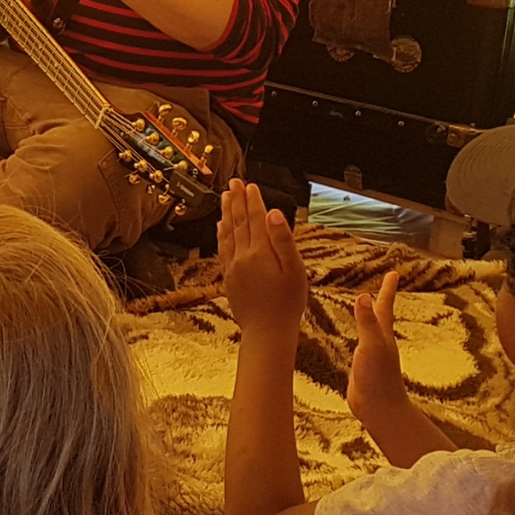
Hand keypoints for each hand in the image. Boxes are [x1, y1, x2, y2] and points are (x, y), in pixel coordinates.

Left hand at [217, 180, 308, 338]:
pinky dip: (221, 234)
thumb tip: (274, 213)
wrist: (266, 332)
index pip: (255, 218)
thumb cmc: (286, 304)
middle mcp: (243, 256)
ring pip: (227, 233)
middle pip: (238, 221)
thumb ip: (283, 239)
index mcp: (261, 252)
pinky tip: (220, 226)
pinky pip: (222, 249)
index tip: (250, 185)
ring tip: (224, 196)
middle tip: (233, 182)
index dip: (253, 200)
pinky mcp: (229, 277)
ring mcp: (233, 267)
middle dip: (236, 200)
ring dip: (226, 213)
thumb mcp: (294, 270)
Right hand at [346, 271, 455, 466]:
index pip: (385, 306)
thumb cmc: (377, 378)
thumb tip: (364, 297)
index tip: (394, 273)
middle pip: (380, 316)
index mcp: (383, 335)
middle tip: (383, 285)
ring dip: (369, 318)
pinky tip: (355, 340)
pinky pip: (360, 346)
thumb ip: (367, 323)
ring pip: (370, 330)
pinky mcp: (363, 368)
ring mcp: (372, 356)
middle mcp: (380, 342)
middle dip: (381, 300)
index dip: (388, 289)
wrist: (379, 410)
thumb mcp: (370, 346)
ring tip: (366, 309)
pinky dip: (359, 337)